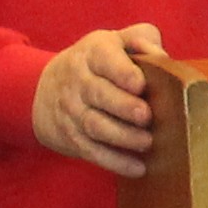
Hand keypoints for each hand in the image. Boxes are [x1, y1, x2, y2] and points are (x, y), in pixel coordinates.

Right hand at [32, 24, 164, 179]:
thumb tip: (162, 57)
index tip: (140, 84)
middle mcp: (78, 80)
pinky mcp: (72, 136)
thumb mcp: (116, 42)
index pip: (104, 58)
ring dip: (122, 137)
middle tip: (147, 117)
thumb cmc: (99, 63)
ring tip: (147, 142)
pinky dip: (115, 162)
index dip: (122, 71)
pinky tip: (137, 168)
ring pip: (94, 125)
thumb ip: (142, 39)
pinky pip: (92, 151)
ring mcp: (72, 110)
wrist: (45, 88)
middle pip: (98, 94)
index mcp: (93, 53)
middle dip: (124, 107)